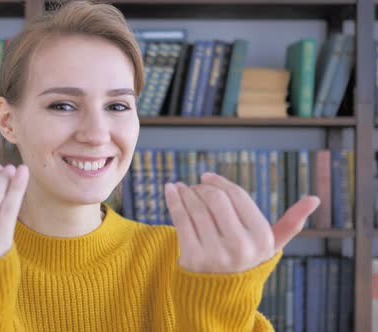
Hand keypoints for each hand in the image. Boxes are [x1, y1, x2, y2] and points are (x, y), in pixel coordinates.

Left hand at [164, 172, 319, 273]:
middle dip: (202, 188)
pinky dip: (173, 200)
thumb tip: (315, 199)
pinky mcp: (192, 257)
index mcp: (260, 237)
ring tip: (182, 188)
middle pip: (215, 199)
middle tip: (195, 186)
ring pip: (195, 208)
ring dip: (186, 192)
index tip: (206, 177)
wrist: (220, 296)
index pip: (236, 196)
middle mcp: (240, 246)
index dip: (219, 182)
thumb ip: (291, 224)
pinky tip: (170, 189)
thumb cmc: (247, 262)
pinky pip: (180, 220)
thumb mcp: (270, 246)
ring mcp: (215, 253)